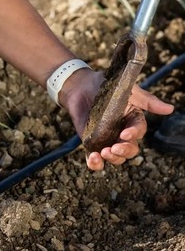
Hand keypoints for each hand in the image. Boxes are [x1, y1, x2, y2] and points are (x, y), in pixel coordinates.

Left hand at [59, 69, 173, 169]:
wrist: (80, 86)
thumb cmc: (106, 88)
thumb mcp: (128, 91)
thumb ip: (147, 101)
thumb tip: (170, 109)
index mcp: (132, 122)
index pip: (138, 132)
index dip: (134, 134)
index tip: (125, 133)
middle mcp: (121, 134)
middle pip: (130, 150)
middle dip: (124, 151)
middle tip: (114, 148)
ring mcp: (106, 140)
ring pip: (116, 157)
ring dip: (112, 158)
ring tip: (103, 152)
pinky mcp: (91, 144)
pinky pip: (95, 160)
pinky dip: (95, 164)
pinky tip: (93, 159)